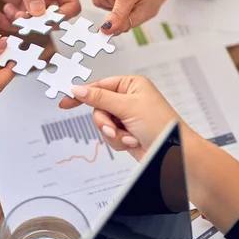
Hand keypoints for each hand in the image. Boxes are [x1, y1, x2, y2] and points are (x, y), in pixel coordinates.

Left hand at [0, 0, 80, 30]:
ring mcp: (35, 1)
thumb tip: (38, 12)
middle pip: (53, 19)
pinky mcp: (20, 6)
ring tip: (7, 9)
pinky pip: (17, 23)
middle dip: (37, 23)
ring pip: (34, 24)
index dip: (62, 16)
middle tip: (20, 17)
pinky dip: (6, 22)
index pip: (72, 4)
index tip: (44, 20)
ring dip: (20, 23)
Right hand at [59, 76, 178, 160]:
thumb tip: (78, 90)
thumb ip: (99, 98)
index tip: (66, 102)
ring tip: (130, 136)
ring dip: (114, 133)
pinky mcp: (126, 133)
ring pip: (102, 124)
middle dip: (106, 122)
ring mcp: (127, 117)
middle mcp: (128, 99)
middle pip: (98, 108)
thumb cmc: (161, 126)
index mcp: (131, 85)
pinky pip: (110, 136)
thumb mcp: (127, 107)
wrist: (172, 154)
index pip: (99, 86)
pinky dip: (119, 141)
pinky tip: (133, 142)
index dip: (82, 94)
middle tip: (115, 127)